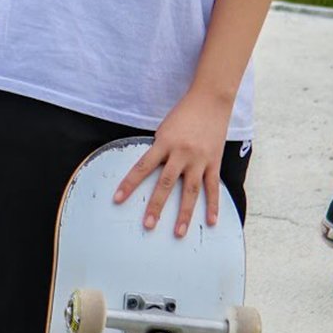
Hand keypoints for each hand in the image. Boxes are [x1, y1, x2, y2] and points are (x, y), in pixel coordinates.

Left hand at [113, 88, 231, 237]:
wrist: (211, 99)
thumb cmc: (184, 113)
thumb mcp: (165, 128)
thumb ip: (159, 149)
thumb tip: (150, 170)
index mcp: (165, 142)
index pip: (143, 166)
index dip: (129, 183)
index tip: (117, 199)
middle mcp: (181, 152)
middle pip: (166, 183)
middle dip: (156, 205)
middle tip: (148, 225)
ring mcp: (199, 159)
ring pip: (190, 190)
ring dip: (184, 213)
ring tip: (179, 233)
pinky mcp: (214, 161)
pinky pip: (213, 186)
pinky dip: (213, 205)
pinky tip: (211, 222)